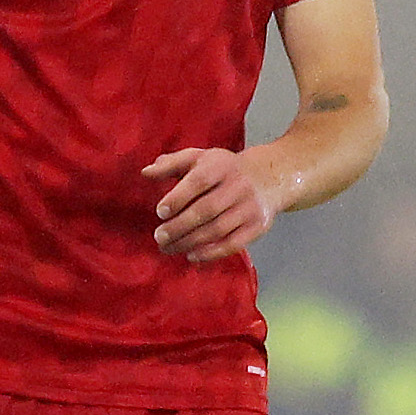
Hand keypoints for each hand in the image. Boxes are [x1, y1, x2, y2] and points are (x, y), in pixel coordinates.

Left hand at [145, 145, 287, 262]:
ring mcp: (250, 207)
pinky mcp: (258, 226)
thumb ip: (171, 164)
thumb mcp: (199, 158)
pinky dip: (211, 253)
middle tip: (159, 237)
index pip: (199, 181)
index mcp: (221, 166)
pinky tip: (192, 256)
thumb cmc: (223, 170)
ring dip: (189, 242)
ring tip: (168, 248)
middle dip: (179, 226)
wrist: (269, 178)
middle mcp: (238, 186)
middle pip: (206, 209)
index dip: (178, 198)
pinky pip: (234, 244)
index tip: (160, 212)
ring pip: (217, 229)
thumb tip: (146, 173)